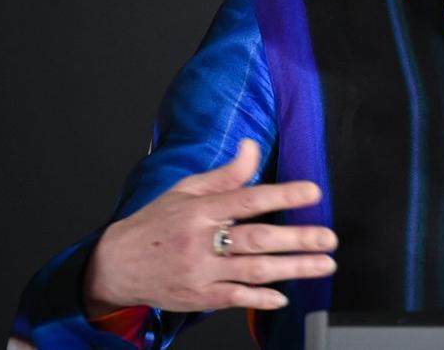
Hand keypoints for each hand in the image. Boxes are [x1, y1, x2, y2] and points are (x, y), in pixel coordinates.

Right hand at [83, 138, 337, 316]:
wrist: (115, 266)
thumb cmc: (156, 223)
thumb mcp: (186, 190)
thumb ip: (226, 174)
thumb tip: (252, 146)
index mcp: (200, 210)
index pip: (247, 199)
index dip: (282, 194)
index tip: (312, 192)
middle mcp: (201, 242)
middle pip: (257, 239)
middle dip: (298, 239)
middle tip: (328, 238)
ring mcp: (200, 272)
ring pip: (254, 270)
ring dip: (293, 268)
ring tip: (323, 264)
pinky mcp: (198, 297)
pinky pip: (235, 298)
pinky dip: (261, 298)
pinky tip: (284, 296)